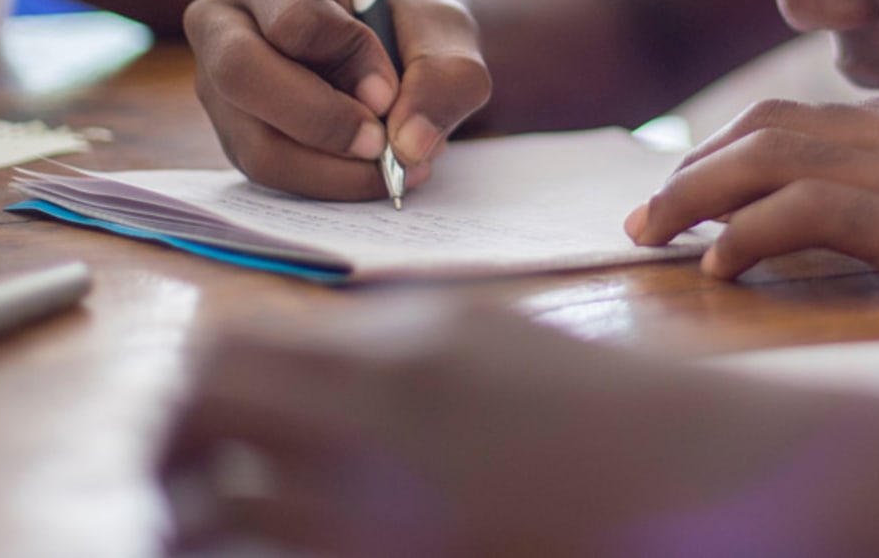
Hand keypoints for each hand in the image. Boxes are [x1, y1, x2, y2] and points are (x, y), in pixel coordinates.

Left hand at [160, 299, 834, 557]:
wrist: (710, 474)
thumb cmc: (611, 414)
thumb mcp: (495, 344)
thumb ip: (394, 349)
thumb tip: (298, 375)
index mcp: (404, 341)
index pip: (232, 347)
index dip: (191, 392)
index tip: (190, 429)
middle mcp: (381, 406)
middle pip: (201, 411)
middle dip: (168, 451)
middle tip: (173, 490)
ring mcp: (391, 499)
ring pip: (213, 513)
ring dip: (191, 524)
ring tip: (200, 538)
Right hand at [183, 0, 492, 199]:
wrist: (404, 47)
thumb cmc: (411, 20)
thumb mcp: (446, 29)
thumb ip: (444, 76)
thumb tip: (410, 143)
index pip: (293, 17)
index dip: (349, 58)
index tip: (392, 86)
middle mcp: (223, 21)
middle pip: (242, 75)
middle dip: (323, 121)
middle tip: (385, 146)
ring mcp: (218, 84)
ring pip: (256, 142)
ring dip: (335, 167)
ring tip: (396, 163)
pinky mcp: (234, 134)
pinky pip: (271, 174)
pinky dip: (330, 182)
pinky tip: (373, 170)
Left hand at [626, 86, 878, 397]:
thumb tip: (840, 230)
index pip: (804, 116)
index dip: (732, 151)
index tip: (689, 191)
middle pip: (771, 126)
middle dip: (696, 169)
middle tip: (646, 216)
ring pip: (772, 157)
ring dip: (698, 196)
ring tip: (653, 236)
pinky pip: (805, 212)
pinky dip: (747, 233)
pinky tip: (718, 265)